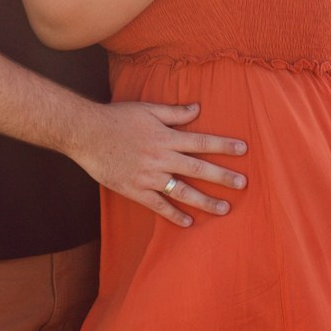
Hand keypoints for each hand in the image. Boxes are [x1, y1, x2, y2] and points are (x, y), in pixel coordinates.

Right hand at [68, 101, 247, 227]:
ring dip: (205, 201)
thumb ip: (174, 112)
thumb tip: (198, 108)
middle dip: (223, 177)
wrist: (86, 133)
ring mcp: (148, 176)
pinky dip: (174, 214)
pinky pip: (158, 205)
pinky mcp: (135, 190)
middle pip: (198, 169)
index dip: (223, 146)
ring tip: (224, 208)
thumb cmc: (117, 118)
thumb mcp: (147, 109)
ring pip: (182, 191)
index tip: (243, 150)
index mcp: (166, 137)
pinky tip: (188, 222)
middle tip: (243, 185)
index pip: (201, 142)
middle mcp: (161, 158)